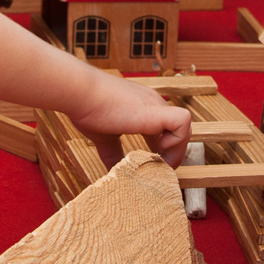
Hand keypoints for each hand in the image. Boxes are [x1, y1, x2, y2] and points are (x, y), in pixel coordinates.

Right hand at [67, 74, 191, 165]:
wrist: (79, 92)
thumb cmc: (87, 108)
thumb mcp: (104, 136)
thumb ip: (112, 152)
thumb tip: (113, 171)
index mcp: (143, 107)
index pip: (166, 128)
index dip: (164, 149)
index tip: (152, 165)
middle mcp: (153, 103)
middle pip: (178, 129)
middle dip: (173, 153)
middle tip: (160, 170)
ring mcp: (156, 105)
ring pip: (184, 127)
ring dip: (176, 150)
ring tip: (160, 165)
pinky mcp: (155, 111)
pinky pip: (182, 122)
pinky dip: (176, 141)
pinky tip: (157, 152)